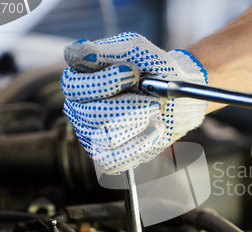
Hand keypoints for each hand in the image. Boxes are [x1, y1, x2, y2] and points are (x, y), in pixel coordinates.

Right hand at [61, 32, 207, 174]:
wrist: (177, 96)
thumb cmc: (154, 70)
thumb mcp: (137, 51)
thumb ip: (108, 51)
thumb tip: (76, 52)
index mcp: (79, 80)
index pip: (74, 86)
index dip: (104, 81)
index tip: (133, 72)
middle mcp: (79, 108)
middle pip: (91, 114)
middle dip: (130, 106)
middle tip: (153, 98)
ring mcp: (90, 134)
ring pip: (106, 136)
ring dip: (139, 122)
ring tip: (155, 110)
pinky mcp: (107, 156)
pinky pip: (114, 159)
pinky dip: (140, 145)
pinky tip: (154, 129)